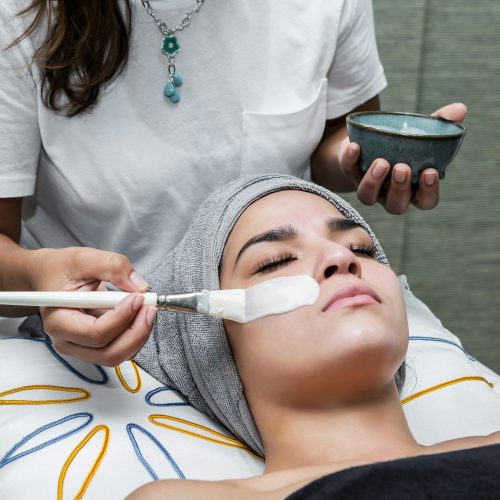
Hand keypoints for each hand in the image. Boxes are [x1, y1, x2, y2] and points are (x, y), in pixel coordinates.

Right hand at [29, 247, 156, 365]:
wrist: (52, 275)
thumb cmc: (63, 269)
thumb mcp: (84, 258)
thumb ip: (112, 266)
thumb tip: (139, 286)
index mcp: (59, 321)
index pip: (95, 334)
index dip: (122, 318)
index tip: (137, 297)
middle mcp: (68, 341)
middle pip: (109, 353)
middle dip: (137, 332)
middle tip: (150, 308)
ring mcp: (82, 347)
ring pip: (118, 355)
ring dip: (139, 335)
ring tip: (146, 309)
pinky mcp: (96, 345)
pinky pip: (122, 349)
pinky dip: (137, 335)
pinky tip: (139, 315)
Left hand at [339, 103, 467, 213]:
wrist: (367, 141)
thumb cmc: (402, 144)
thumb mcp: (422, 134)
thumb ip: (440, 124)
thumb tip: (460, 109)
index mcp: (414, 189)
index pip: (426, 201)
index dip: (428, 192)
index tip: (429, 172)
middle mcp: (390, 194)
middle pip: (396, 206)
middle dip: (399, 189)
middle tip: (402, 168)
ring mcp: (369, 187)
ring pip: (368, 197)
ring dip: (374, 182)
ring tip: (382, 162)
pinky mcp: (350, 173)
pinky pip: (348, 170)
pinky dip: (350, 160)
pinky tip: (355, 146)